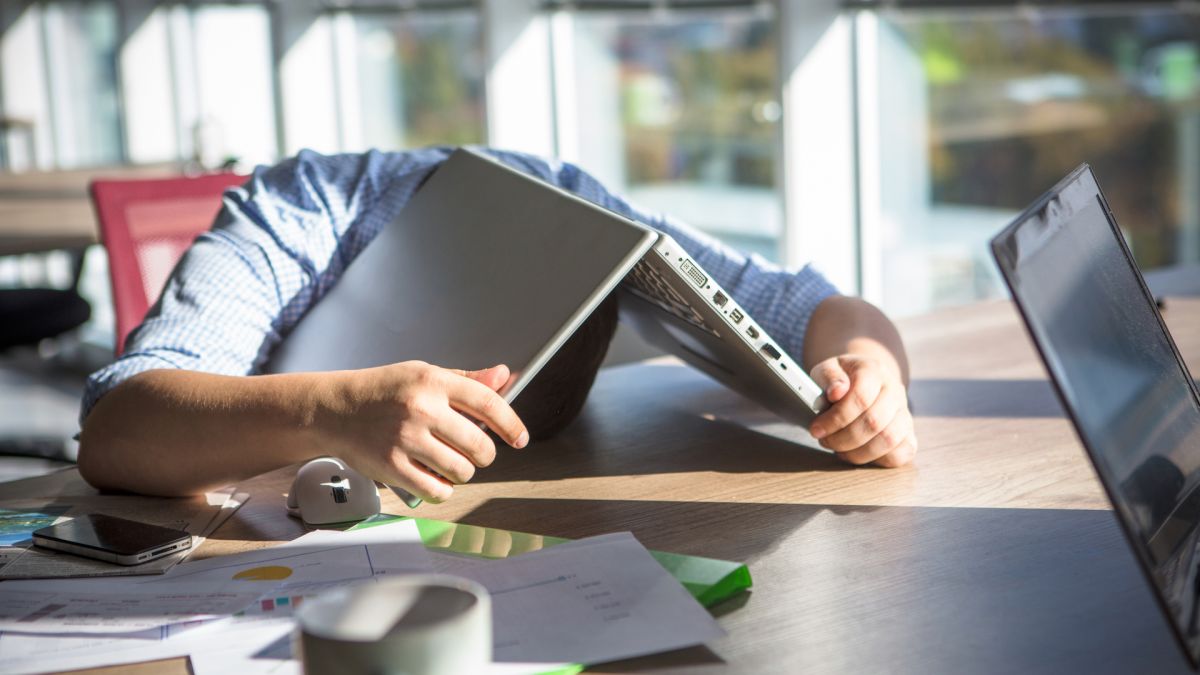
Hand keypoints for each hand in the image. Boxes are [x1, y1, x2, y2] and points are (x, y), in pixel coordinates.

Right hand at [325, 361, 528, 502]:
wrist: (334, 410)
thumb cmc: (383, 391)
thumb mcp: (424, 374)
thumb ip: (466, 380)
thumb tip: (504, 376)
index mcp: (433, 381)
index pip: (488, 403)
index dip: (512, 424)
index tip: (520, 438)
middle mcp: (421, 409)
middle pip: (480, 445)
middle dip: (485, 454)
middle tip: (476, 453)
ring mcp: (406, 440)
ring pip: (462, 471)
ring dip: (463, 471)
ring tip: (448, 461)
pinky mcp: (393, 467)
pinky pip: (437, 490)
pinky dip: (442, 488)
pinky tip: (433, 476)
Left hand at [807, 354, 915, 467]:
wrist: (864, 382)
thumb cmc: (840, 380)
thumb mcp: (826, 370)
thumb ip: (828, 376)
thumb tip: (836, 392)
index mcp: (873, 370)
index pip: (861, 397)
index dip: (836, 418)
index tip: (816, 429)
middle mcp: (894, 390)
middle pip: (874, 422)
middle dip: (843, 439)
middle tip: (825, 441)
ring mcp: (904, 412)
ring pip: (889, 440)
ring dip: (858, 452)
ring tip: (839, 449)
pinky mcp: (909, 433)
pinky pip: (903, 452)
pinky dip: (878, 459)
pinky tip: (858, 453)